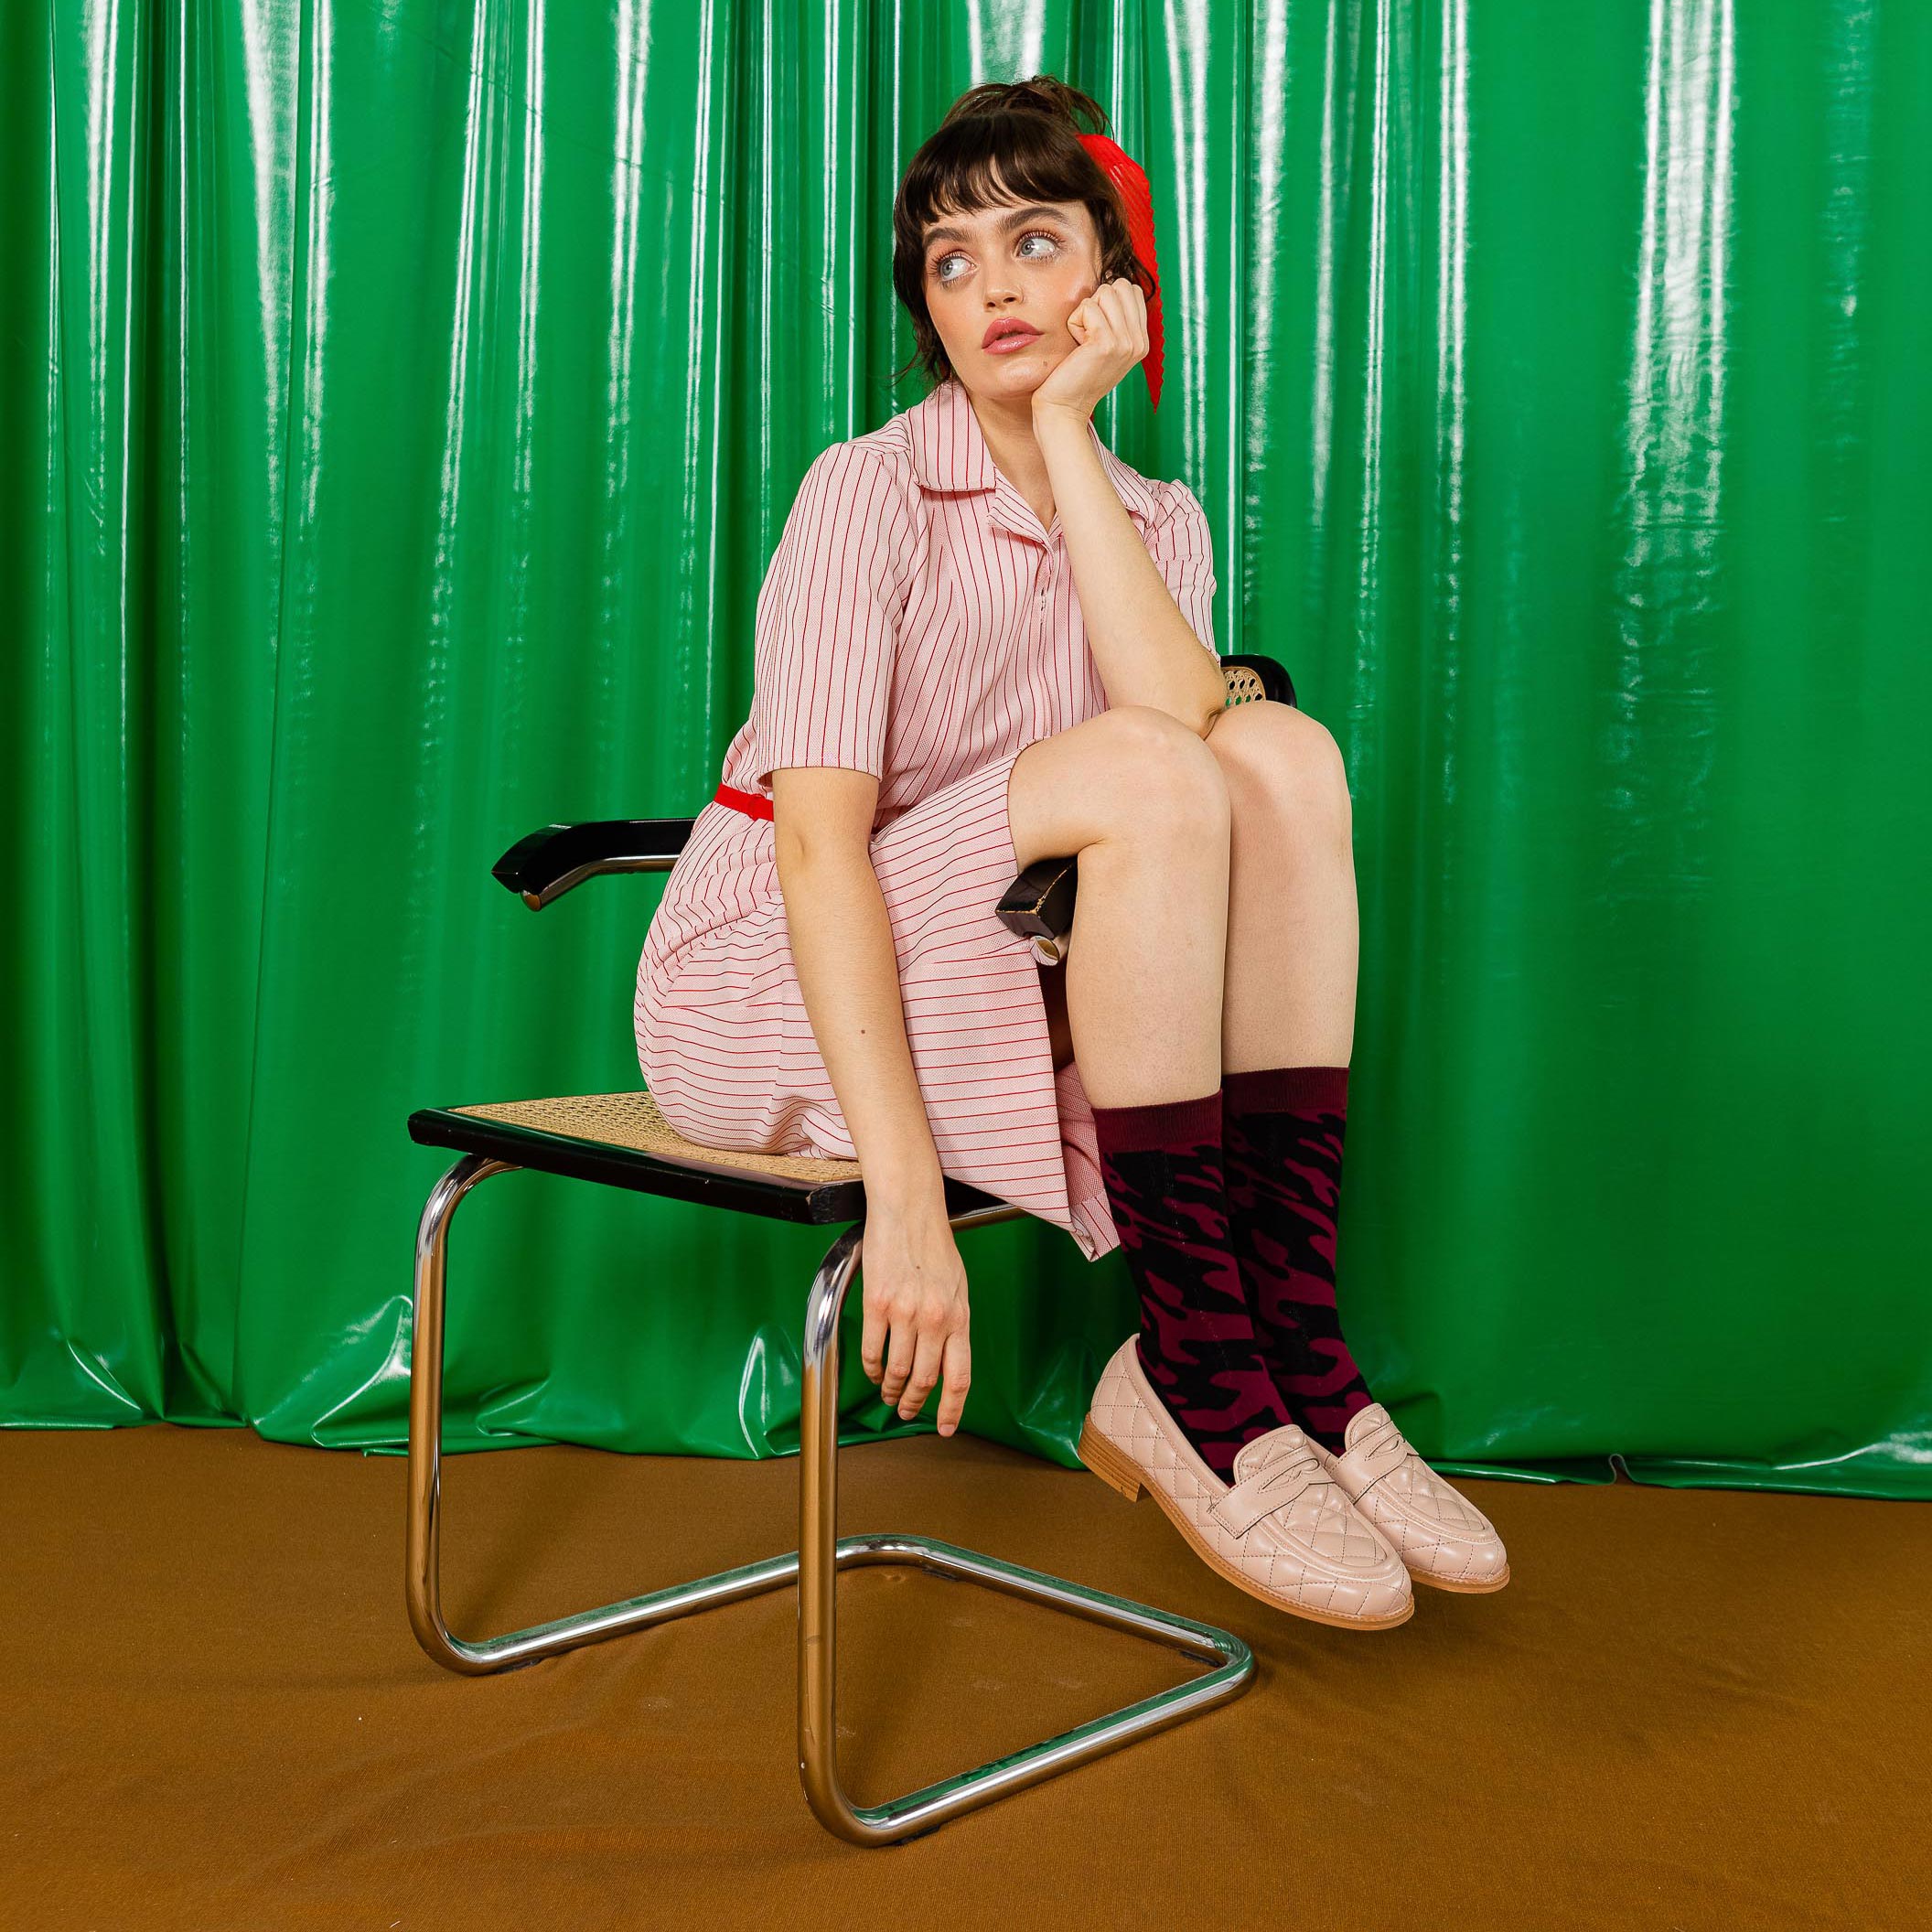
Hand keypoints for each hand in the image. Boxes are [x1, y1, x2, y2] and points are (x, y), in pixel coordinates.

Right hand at [857, 1203, 971, 1435]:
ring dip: (891, 1389)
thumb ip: (954, 1322)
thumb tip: (947, 1358)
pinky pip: (871, 1351)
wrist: (908, 1211)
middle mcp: (935, 1319)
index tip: (944, 1427)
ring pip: (898, 1370)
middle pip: (926, 1379)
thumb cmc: (934, 1245)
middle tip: (905, 1410)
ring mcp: (905, 1313)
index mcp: (959, 1316)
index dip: (952, 1407)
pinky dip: (871, 1369)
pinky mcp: (876, 1304)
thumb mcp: (958, 1286)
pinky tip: (872, 1372)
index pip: (959, 1375)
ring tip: (888, 1393)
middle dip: (915, 1402)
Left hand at [1029, 276, 1150, 423]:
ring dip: (1085, 313)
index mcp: (1142, 341)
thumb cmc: (1075, 375)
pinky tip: (1077, 347)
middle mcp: (1139, 342)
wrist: (1063, 408)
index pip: (1131, 290)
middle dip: (1097, 303)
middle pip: (1119, 286)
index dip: (1107, 301)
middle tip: (1088, 336)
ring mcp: (1126, 343)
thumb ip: (1116, 321)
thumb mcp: (1105, 347)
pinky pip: (1087, 308)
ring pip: (1104, 292)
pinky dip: (1074, 323)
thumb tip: (1110, 286)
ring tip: (1082, 342)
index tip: (1097, 332)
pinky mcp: (1107, 343)